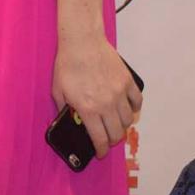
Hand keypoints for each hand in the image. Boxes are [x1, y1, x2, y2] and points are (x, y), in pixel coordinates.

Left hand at [51, 36, 141, 158]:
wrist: (82, 42)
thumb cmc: (67, 64)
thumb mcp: (57, 90)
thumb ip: (64, 109)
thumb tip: (68, 120)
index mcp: (88, 109)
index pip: (100, 139)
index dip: (101, 150)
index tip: (100, 153)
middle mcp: (106, 104)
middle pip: (117, 134)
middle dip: (112, 141)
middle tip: (107, 138)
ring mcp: (119, 93)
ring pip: (128, 120)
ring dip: (122, 126)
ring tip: (116, 124)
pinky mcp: (127, 81)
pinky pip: (137, 102)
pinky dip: (134, 108)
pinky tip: (128, 108)